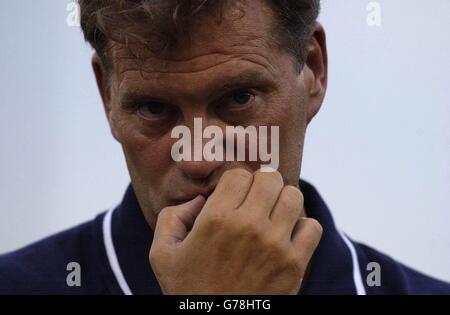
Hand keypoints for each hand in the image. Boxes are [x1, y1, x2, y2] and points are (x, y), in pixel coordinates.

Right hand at [149, 168, 321, 293]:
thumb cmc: (188, 290)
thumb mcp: (161, 254)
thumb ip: (171, 217)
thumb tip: (199, 200)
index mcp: (216, 219)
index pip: (239, 174)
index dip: (236, 181)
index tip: (234, 194)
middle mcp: (248, 227)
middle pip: (269, 178)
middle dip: (262, 184)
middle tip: (256, 198)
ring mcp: (275, 245)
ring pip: (293, 196)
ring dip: (283, 201)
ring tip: (273, 214)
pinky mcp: (294, 265)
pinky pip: (312, 227)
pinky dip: (302, 227)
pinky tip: (287, 235)